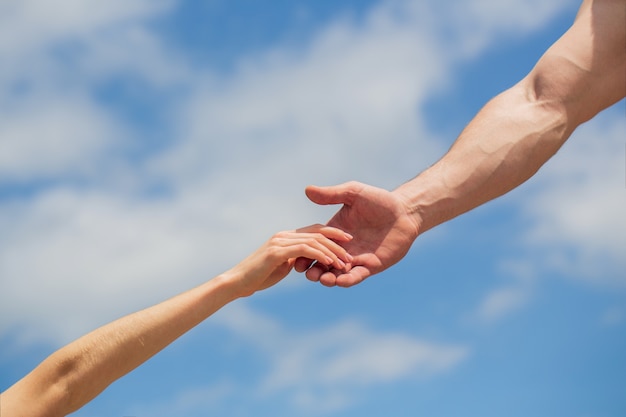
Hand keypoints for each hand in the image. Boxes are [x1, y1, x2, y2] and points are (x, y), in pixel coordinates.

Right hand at [230, 224, 352, 295]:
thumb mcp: (279, 266)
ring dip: (332, 251)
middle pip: (317, 232)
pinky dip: (320, 255)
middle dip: (337, 242)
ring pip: (314, 240)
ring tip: (344, 262)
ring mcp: (280, 242)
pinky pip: (305, 249)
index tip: (348, 242)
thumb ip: (293, 260)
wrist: (235, 282)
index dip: (332, 234)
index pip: (314, 230)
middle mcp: (284, 235)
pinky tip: (331, 264)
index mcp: (286, 237)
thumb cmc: (256, 278)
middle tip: (351, 254)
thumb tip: (305, 262)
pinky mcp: (277, 252)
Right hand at [294, 182, 419, 286]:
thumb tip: (307, 190)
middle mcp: (342, 247)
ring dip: (327, 278)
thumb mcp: (353, 193)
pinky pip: (355, 277)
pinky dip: (346, 280)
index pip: (314, 245)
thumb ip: (331, 194)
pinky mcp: (369, 266)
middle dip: (313, 269)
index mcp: (334, 232)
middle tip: (307, 272)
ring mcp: (355, 258)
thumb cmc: (379, 200)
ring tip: (322, 278)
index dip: (304, 253)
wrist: (404, 212)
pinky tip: (340, 281)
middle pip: (322, 262)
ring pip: (336, 273)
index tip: (296, 257)